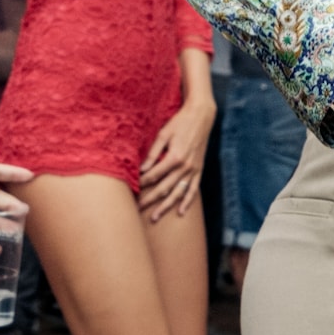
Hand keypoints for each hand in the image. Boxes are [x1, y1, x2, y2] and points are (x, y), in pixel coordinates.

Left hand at [138, 96, 215, 221]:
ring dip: (166, 206)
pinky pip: (193, 190)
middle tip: (137, 209)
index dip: (142, 184)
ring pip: (177, 193)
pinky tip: (180, 212)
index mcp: (174, 157)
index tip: (132, 190)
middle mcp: (185, 167)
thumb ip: (153, 153)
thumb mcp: (163, 134)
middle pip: (163, 188)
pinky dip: (187, 202)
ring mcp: (193, 170)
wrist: (201, 116)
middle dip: (149, 200)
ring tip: (154, 217)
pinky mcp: (199, 170)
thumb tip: (142, 169)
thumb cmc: (180, 122)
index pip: (153, 176)